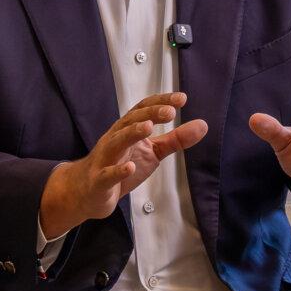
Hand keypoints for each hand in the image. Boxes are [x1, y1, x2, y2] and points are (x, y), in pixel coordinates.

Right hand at [39, 92, 207, 237]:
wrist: (88, 192)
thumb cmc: (120, 166)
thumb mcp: (152, 152)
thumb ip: (175, 140)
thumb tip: (202, 125)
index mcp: (128, 130)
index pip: (143, 110)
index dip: (160, 102)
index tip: (181, 98)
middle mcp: (115, 139)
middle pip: (130, 121)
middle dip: (149, 114)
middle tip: (169, 112)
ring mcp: (106, 159)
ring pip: (116, 142)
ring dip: (131, 133)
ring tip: (148, 127)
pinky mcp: (100, 181)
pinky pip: (107, 174)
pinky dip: (118, 171)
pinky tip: (130, 167)